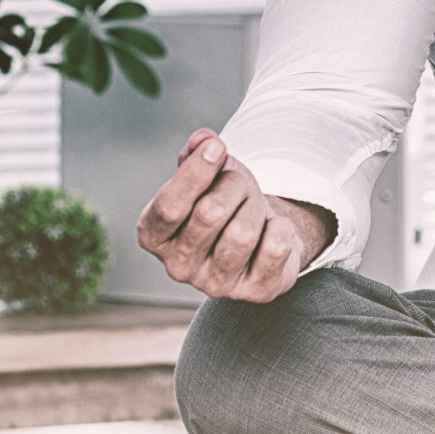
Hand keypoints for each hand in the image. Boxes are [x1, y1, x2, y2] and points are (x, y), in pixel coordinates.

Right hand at [135, 129, 336, 302]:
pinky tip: (271, 231)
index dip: (197, 171)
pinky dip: (280, 227)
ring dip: (256, 207)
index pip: (169, 206)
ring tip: (254, 209)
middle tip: (240, 185)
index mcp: (153, 235)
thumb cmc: (227, 200)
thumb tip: (203, 140)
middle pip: (210, 213)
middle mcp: (177, 267)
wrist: (263, 234)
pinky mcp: (255, 293)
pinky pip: (275, 248)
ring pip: (243, 233)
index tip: (218, 147)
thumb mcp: (208, 173)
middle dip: (234, 185)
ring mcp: (215, 286)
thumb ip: (197, 153)